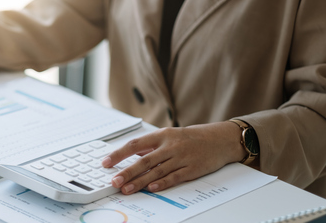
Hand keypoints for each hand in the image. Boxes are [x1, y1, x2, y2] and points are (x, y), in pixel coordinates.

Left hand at [101, 122, 246, 194]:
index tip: (106, 162)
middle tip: (114, 180)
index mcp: (162, 135)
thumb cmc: (191, 138)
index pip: (135, 144)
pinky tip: (151, 189)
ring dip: (140, 181)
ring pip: (157, 171)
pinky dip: (162, 183)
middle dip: (127, 172)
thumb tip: (132, 154)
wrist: (219, 139)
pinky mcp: (192, 169)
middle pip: (144, 160)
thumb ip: (151, 145)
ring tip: (126, 189)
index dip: (119, 154)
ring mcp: (181, 158)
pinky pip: (174, 177)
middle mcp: (170, 146)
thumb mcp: (169, 135)